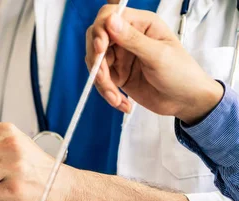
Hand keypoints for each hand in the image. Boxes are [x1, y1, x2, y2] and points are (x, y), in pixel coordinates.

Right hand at [86, 6, 222, 123]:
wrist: (185, 102)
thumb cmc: (181, 74)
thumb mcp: (158, 55)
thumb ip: (132, 39)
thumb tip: (110, 20)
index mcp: (141, 24)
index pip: (110, 16)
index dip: (100, 30)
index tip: (101, 48)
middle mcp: (128, 37)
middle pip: (96, 40)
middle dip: (96, 61)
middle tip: (103, 78)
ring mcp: (121, 56)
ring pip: (96, 63)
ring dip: (102, 82)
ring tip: (116, 98)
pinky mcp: (117, 75)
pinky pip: (101, 80)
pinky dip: (107, 93)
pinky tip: (121, 102)